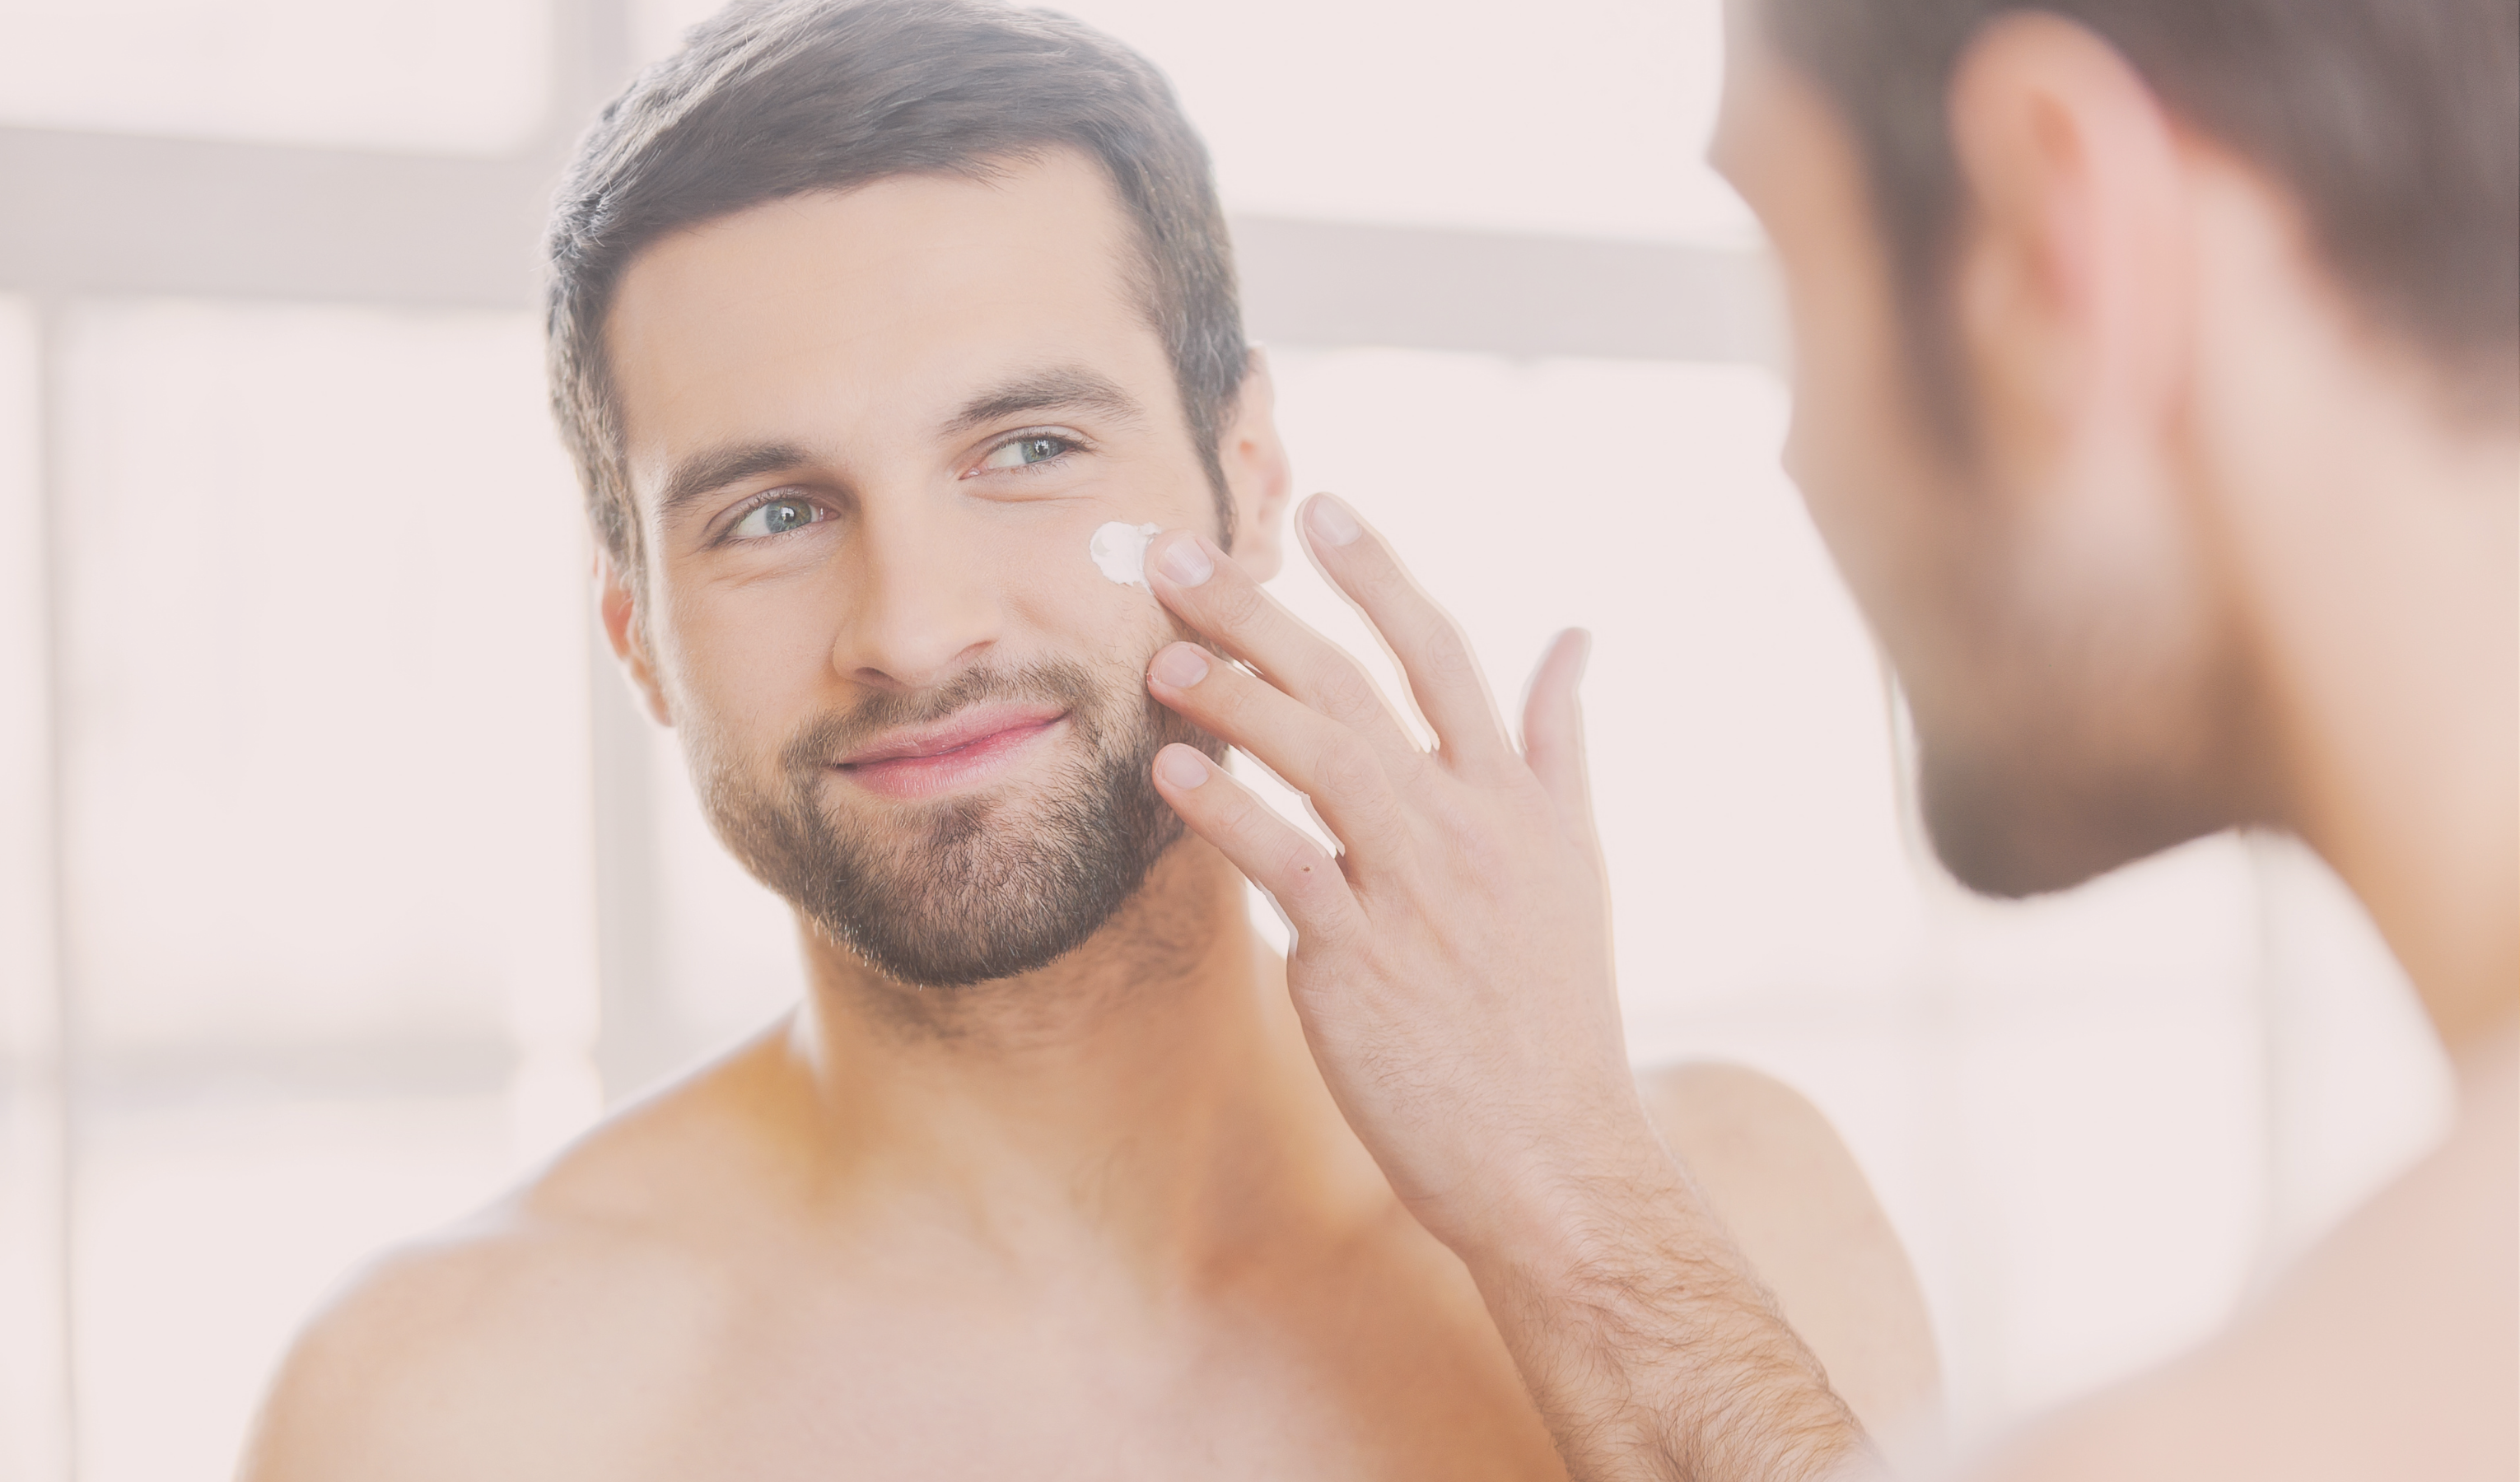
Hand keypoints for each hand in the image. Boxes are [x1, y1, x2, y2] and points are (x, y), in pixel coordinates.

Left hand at [1141, 493, 1669, 1257]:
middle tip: (1174, 553)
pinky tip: (1172, 771)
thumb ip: (1556, 744)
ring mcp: (1415, 890)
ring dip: (1233, 694)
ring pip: (1319, 756)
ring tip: (1160, 655)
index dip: (1379, 575)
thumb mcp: (1576, 864)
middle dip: (1258, 610)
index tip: (1320, 509)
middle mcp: (1468, 826)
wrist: (1554, 1155)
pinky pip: (1283, 861)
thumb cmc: (1553, 1014)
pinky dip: (1226, 809)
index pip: (1443, 654)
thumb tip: (1573, 639)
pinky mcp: (1360, 960)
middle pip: (1353, 685)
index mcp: (1518, 798)